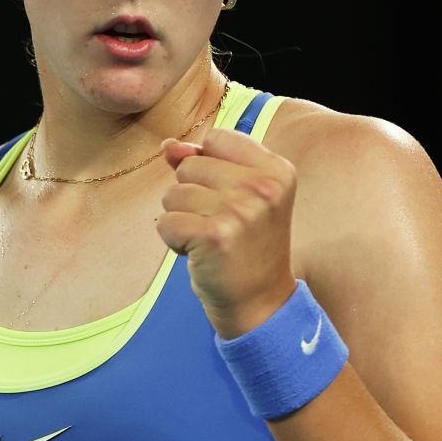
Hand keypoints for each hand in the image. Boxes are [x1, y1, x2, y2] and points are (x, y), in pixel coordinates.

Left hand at [156, 127, 299, 338]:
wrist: (260, 302)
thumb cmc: (246, 245)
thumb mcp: (238, 195)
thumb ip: (204, 161)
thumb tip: (168, 145)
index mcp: (276, 169)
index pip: (216, 138)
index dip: (209, 166)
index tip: (229, 195)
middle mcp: (262, 186)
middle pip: (189, 165)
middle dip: (192, 195)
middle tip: (221, 224)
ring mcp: (240, 210)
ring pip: (173, 193)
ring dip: (182, 219)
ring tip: (211, 239)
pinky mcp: (215, 236)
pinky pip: (165, 222)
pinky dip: (174, 240)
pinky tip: (200, 253)